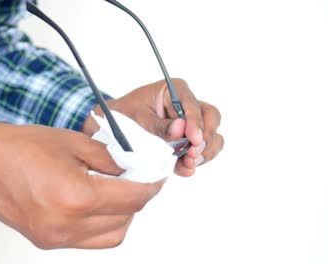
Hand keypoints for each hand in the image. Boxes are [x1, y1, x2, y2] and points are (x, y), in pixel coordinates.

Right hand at [0, 110, 164, 248]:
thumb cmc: (17, 147)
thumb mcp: (73, 142)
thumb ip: (109, 159)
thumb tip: (132, 167)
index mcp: (76, 197)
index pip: (133, 198)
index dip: (151, 184)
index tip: (157, 174)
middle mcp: (67, 225)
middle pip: (126, 219)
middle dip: (139, 197)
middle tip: (139, 177)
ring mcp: (56, 238)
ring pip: (112, 236)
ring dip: (123, 215)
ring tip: (118, 191)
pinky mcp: (46, 242)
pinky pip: (89, 241)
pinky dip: (102, 225)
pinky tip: (97, 204)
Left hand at [82, 78, 223, 175]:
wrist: (115, 128)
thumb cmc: (125, 115)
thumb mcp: (138, 118)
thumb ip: (159, 125)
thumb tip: (181, 129)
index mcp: (175, 90)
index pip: (193, 105)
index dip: (196, 123)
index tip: (193, 139)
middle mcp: (187, 105)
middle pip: (211, 117)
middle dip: (205, 137)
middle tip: (193, 153)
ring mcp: (191, 124)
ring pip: (212, 135)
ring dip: (204, 152)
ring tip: (189, 163)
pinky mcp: (189, 141)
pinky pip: (204, 150)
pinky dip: (196, 161)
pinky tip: (185, 169)